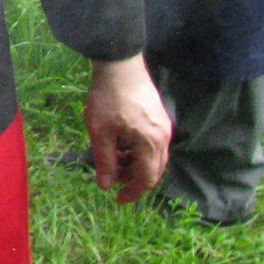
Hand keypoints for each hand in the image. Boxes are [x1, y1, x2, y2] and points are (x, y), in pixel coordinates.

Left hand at [82, 55, 170, 204]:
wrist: (119, 64)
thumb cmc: (107, 97)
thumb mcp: (100, 131)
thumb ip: (105, 161)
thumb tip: (106, 186)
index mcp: (151, 143)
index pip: (147, 179)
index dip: (133, 193)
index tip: (117, 200)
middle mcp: (163, 136)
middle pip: (153, 170)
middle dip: (133, 179)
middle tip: (111, 180)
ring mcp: (163, 126)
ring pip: (153, 157)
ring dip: (134, 165)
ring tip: (112, 161)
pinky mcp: (158, 117)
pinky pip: (152, 143)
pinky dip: (138, 151)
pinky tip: (120, 146)